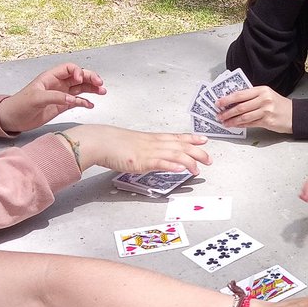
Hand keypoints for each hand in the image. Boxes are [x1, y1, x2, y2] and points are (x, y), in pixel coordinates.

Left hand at [0, 64, 105, 132]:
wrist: (12, 119)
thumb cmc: (19, 105)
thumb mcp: (36, 98)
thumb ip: (55, 97)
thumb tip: (72, 98)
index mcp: (50, 77)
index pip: (69, 68)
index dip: (78, 72)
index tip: (80, 80)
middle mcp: (57, 84)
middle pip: (78, 77)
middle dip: (90, 78)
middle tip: (100, 84)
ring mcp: (61, 95)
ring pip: (80, 88)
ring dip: (91, 89)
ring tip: (102, 92)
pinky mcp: (61, 106)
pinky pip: (77, 101)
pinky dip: (85, 102)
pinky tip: (90, 105)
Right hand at [60, 124, 210, 174]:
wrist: (98, 141)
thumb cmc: (112, 143)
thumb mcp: (133, 144)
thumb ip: (146, 150)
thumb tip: (152, 156)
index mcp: (152, 138)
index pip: (177, 137)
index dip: (192, 138)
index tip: (204, 140)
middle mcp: (153, 143)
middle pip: (181, 146)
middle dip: (197, 152)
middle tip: (209, 159)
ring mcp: (148, 152)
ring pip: (174, 154)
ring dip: (189, 161)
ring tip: (199, 168)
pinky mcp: (140, 161)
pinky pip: (159, 163)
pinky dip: (172, 165)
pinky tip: (181, 169)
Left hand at [216, 87, 292, 133]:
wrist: (294, 115)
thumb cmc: (279, 104)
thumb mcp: (266, 95)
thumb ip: (252, 96)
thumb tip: (233, 101)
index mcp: (262, 90)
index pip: (240, 94)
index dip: (227, 99)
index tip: (218, 103)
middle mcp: (264, 99)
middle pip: (240, 106)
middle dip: (227, 112)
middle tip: (219, 115)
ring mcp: (266, 111)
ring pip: (244, 116)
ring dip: (232, 120)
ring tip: (225, 122)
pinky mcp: (268, 121)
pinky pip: (250, 123)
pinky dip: (241, 125)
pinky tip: (235, 125)